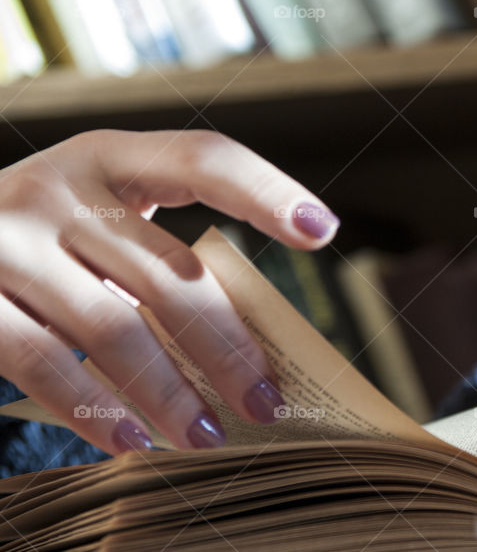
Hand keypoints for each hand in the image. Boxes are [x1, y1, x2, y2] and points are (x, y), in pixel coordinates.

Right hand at [0, 130, 339, 452]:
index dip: (267, 191)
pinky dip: (93, 407)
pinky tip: (133, 439)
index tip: (322, 232)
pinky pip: (42, 360)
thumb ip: (156, 257)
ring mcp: (6, 239)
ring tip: (207, 436)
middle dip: (228, 347)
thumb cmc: (40, 242)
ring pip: (114, 325)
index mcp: (110, 159)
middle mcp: (59, 187)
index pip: (204, 159)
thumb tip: (246, 345)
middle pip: (172, 271)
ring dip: (171, 391)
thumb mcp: (95, 222)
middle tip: (265, 401)